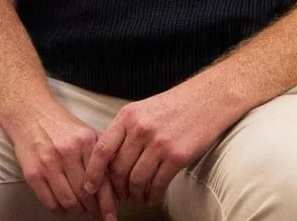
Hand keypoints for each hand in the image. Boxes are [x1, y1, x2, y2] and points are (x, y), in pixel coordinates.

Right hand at [0, 98, 118, 218]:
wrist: (32, 115)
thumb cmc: (62, 125)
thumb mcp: (86, 132)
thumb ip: (100, 152)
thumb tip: (116, 180)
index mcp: (86, 141)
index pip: (101, 179)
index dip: (108, 203)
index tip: (111, 216)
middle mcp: (68, 152)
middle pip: (86, 194)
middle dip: (93, 209)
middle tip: (97, 213)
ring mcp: (49, 164)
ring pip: (69, 201)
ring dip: (77, 210)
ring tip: (81, 207)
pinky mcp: (33, 174)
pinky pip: (50, 202)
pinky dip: (60, 209)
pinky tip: (64, 204)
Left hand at [83, 80, 236, 206]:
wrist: (207, 98)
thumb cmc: (175, 104)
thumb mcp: (144, 109)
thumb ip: (126, 131)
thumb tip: (109, 161)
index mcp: (128, 116)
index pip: (102, 150)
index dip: (93, 173)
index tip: (90, 187)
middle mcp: (141, 129)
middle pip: (118, 170)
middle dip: (116, 189)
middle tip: (120, 195)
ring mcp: (159, 143)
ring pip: (136, 180)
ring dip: (134, 195)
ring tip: (137, 197)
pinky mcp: (177, 156)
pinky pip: (157, 184)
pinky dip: (152, 196)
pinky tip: (152, 196)